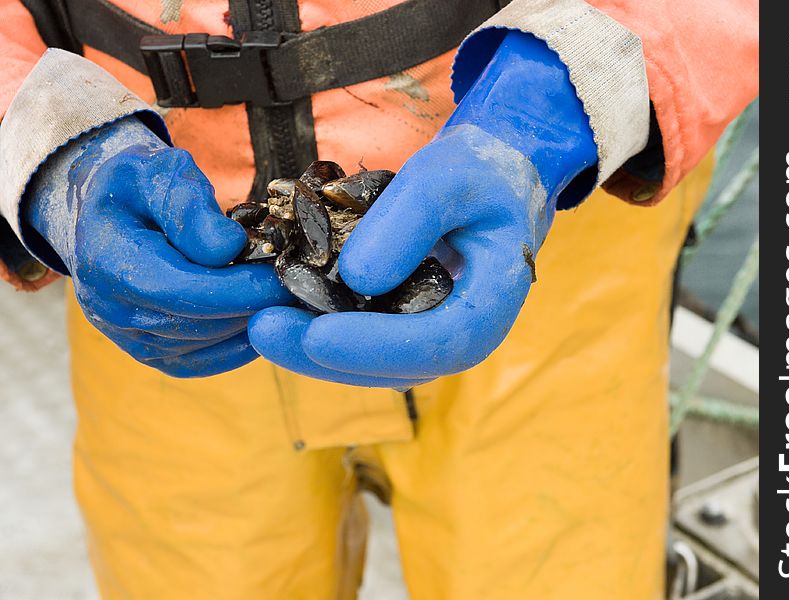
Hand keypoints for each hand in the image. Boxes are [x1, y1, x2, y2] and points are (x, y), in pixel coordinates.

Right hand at [24, 116, 289, 376]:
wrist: (110, 217)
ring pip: (208, 345)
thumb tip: (228, 247)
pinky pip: (206, 360)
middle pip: (199, 324)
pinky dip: (242, 342)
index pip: (182, 291)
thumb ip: (188, 206)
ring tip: (287, 294)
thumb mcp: (157, 173)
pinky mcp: (154, 353)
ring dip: (252, 322)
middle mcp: (113, 312)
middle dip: (255, 306)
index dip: (239, 289)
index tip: (285, 275)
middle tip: (301, 284)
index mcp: (107, 263)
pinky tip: (266, 315)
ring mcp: (132, 339)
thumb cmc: (139, 188)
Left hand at [248, 31, 597, 384]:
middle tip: (265, 330)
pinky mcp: (408, 326)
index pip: (442, 342)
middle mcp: (467, 331)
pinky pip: (367, 344)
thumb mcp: (449, 175)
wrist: (490, 182)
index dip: (379, 346)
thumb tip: (356, 279)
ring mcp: (436, 334)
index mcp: (494, 301)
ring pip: (378, 366)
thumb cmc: (477, 174)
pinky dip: (324, 335)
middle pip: (402, 367)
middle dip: (330, 357)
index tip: (317, 335)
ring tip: (264, 325)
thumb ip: (410, 218)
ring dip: (318, 354)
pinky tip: (284, 313)